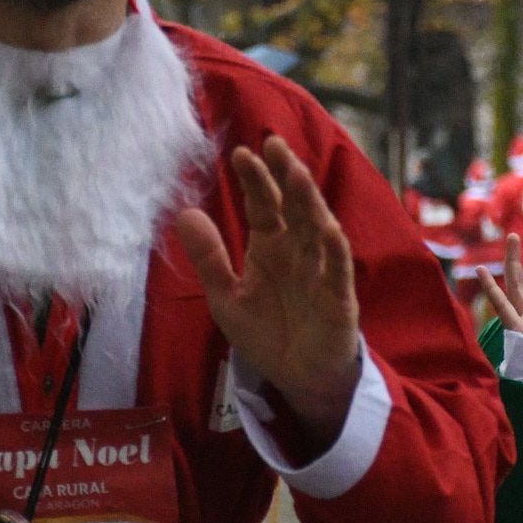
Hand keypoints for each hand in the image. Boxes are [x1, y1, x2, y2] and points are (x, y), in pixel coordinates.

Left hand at [174, 135, 360, 439]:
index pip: (263, 204)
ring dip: (308, 201)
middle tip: (274, 144)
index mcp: (270, 245)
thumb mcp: (226, 297)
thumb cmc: (267, 333)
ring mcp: (320, 269)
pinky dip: (334, 250)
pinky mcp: (339, 297)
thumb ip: (208, 257)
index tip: (240, 154)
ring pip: (317, 228)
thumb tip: (184, 212)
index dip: (255, 180)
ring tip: (296, 174)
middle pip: (293, 205)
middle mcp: (297, 249)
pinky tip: (329, 229)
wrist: (298, 378)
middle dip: (285, 175)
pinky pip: (337, 270)